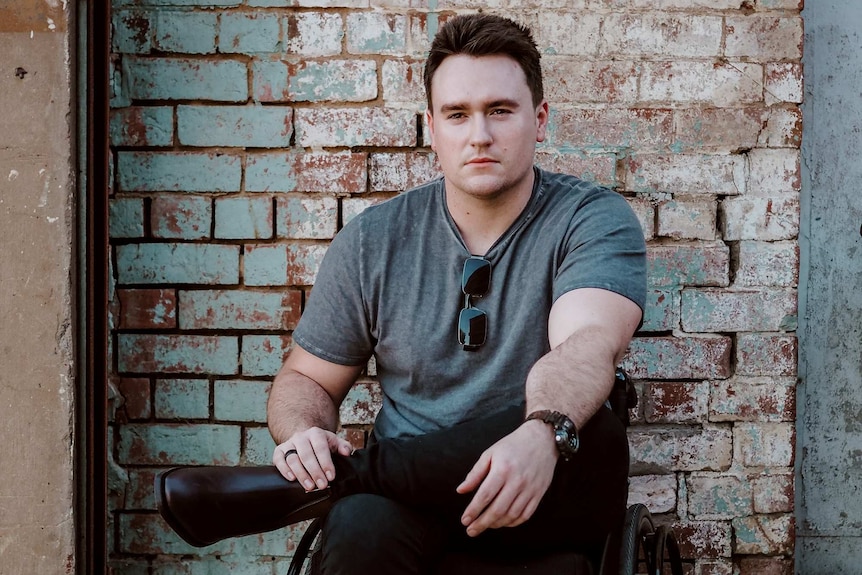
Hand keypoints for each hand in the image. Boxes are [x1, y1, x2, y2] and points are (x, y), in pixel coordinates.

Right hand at [272, 427, 353, 490]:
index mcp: (316, 433)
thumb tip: (347, 452)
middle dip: (315, 472)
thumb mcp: (334, 442)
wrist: (305, 439)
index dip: (326, 463)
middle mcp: (301, 437)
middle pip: (306, 455)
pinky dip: (284, 469)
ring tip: (309, 486)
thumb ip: (343, 446)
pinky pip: (278, 460)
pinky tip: (291, 479)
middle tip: (322, 485)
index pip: (321, 448)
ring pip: (292, 459)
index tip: (331, 477)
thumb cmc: (321, 444)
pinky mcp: (279, 451)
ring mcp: (289, 444)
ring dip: (301, 474)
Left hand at [456, 420, 558, 536]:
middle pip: (497, 509)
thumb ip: (475, 473)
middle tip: (470, 531)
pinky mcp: (538, 494)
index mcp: (502, 469)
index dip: (473, 510)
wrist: (542, 440)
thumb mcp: (490, 453)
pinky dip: (513, 522)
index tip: (464, 520)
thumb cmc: (512, 445)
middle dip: (482, 523)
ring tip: (485, 525)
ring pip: (511, 515)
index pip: (485, 496)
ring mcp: (530, 489)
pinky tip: (503, 522)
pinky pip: (525, 515)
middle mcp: (517, 481)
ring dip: (496, 524)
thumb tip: (461, 490)